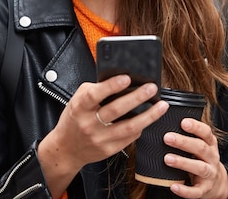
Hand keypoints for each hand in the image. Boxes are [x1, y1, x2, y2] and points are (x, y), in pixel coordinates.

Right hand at [38, 75, 168, 197]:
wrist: (66, 148)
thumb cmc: (75, 118)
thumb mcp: (77, 100)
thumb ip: (95, 90)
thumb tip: (120, 79)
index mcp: (79, 107)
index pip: (94, 95)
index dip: (111, 86)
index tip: (126, 77)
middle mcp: (89, 124)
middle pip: (116, 110)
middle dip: (137, 98)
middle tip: (151, 88)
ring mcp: (100, 139)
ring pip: (128, 127)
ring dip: (149, 116)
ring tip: (161, 105)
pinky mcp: (109, 150)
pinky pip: (130, 137)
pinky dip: (142, 126)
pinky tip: (149, 118)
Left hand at [163, 118, 227, 198]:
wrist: (216, 183)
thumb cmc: (201, 158)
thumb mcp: (200, 145)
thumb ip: (188, 136)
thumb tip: (164, 120)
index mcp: (210, 144)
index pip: (206, 132)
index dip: (196, 127)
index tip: (183, 122)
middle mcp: (212, 157)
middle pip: (201, 148)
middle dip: (184, 142)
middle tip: (167, 137)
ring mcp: (210, 174)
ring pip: (199, 168)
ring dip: (183, 163)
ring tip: (167, 159)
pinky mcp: (205, 189)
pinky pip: (196, 191)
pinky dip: (185, 190)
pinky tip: (173, 186)